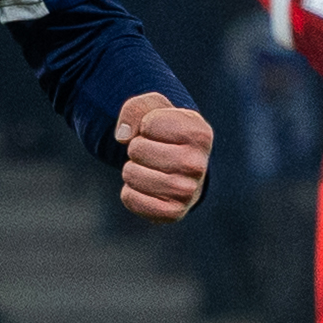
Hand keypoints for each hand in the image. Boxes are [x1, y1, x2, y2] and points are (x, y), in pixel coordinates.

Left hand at [114, 94, 211, 222]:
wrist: (184, 167)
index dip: (145, 125)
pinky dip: (130, 191)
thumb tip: (122, 136)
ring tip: (149, 169)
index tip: (159, 132)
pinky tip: (147, 187)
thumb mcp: (156, 108)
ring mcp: (187, 192)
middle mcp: (197, 165)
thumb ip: (135, 108)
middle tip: (153, 153)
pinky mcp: (172, 213)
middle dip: (136, 148)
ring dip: (132, 169)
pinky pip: (130, 198)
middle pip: (137, 149)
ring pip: (130, 174)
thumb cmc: (167, 133)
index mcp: (200, 134)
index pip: (148, 123)